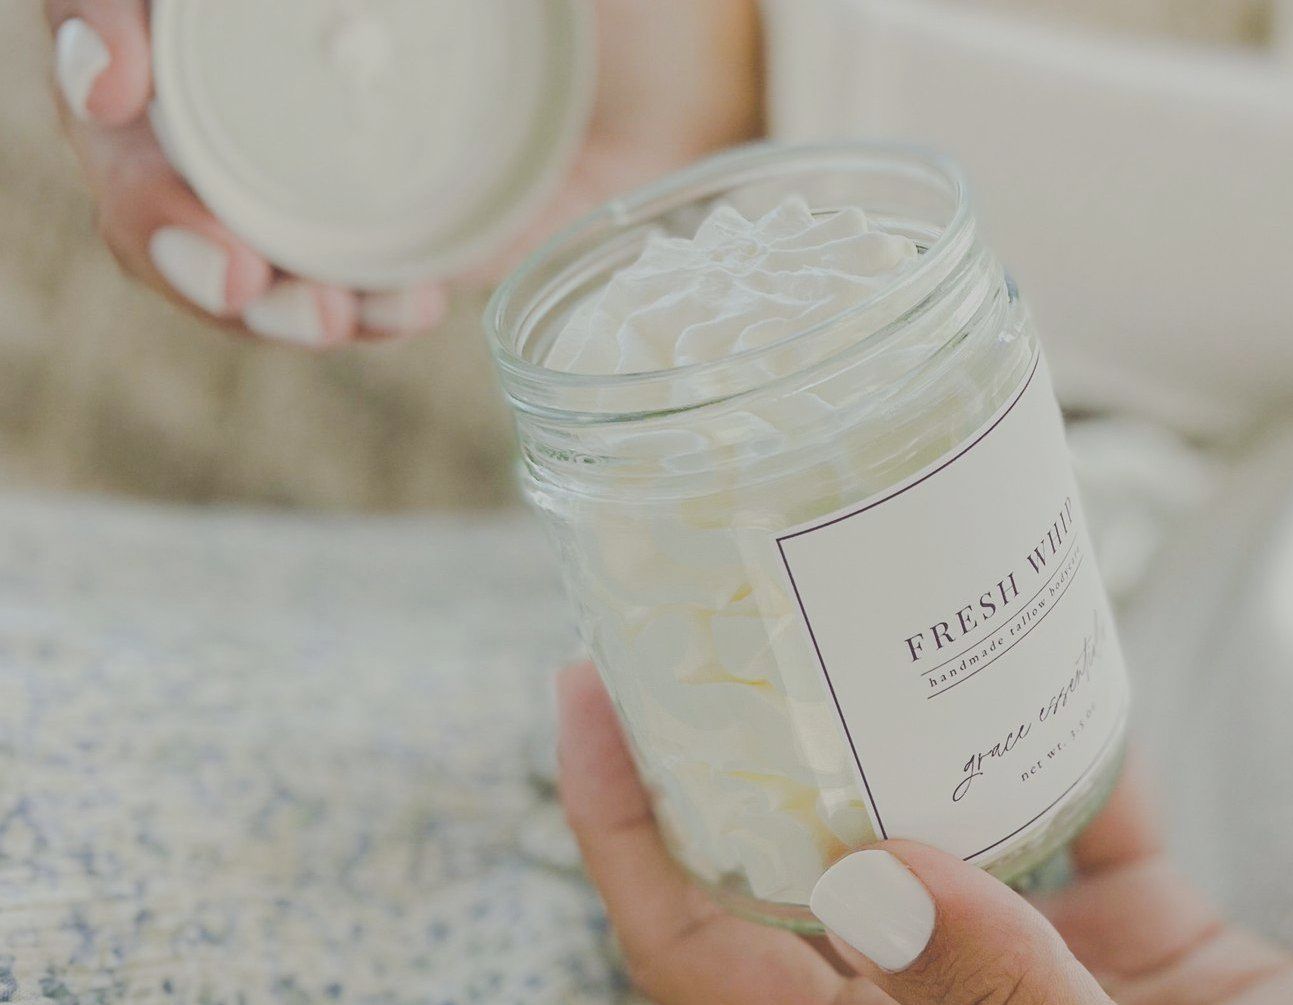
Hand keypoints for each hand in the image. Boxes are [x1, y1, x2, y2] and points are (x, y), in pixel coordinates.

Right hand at [43, 0, 759, 347]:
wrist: (676, 68)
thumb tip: (354, 6)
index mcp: (244, 6)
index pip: (108, 1)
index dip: (87, 35)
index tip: (120, 81)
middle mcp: (249, 70)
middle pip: (137, 142)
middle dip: (155, 214)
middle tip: (227, 270)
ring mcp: (303, 164)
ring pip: (207, 236)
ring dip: (241, 295)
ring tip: (321, 318)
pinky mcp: (375, 240)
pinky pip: (320, 291)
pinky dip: (344, 313)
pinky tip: (402, 311)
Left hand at [556, 663, 1292, 1002]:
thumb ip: (996, 1000)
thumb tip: (876, 876)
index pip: (707, 959)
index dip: (631, 835)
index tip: (588, 696)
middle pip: (807, 882)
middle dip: (751, 753)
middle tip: (716, 616)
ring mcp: (1052, 985)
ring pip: (945, 837)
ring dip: (907, 733)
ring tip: (864, 612)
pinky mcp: (1155, 948)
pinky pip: (1094, 822)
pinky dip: (1073, 739)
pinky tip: (1057, 652)